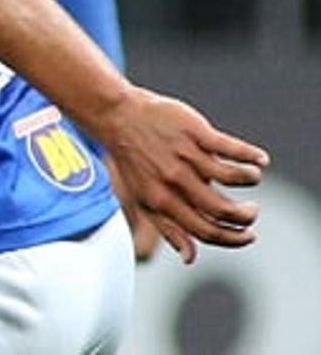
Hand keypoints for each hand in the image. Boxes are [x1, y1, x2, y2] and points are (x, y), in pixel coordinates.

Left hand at [95, 88, 268, 263]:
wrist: (117, 117)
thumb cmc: (135, 163)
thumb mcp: (144, 200)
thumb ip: (169, 229)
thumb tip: (190, 259)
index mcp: (162, 201)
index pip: (206, 231)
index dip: (234, 239)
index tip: (250, 235)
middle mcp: (174, 180)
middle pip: (222, 210)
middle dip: (246, 216)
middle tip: (253, 211)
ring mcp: (185, 154)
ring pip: (232, 176)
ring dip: (250, 180)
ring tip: (252, 177)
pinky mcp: (194, 131)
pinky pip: (231, 147)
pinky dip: (251, 156)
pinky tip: (261, 160)